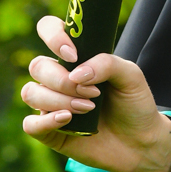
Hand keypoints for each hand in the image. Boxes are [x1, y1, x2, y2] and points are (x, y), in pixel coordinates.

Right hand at [21, 16, 170, 171]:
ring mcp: (51, 104)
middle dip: (62, 80)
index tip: (73, 54)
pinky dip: (45, 121)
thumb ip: (107, 63)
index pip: (49, 30)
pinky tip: (67, 120)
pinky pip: (29, 124)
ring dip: (58, 100)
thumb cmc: (134, 103)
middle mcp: (58, 78)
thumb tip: (76, 73)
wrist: (141, 142)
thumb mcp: (131, 76)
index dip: (53, 36)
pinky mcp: (49, 131)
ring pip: (30, 93)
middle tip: (93, 92)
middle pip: (37, 66)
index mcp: (76, 57)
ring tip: (88, 108)